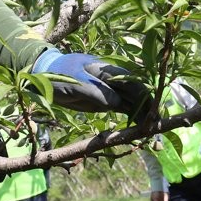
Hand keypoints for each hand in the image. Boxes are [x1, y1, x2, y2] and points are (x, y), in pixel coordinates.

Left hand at [32, 49, 152, 118]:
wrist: (43, 77)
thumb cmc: (59, 76)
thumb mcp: (76, 84)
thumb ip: (98, 93)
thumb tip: (118, 104)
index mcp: (109, 70)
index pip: (133, 82)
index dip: (145, 95)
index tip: (152, 110)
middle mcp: (114, 80)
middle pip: (137, 93)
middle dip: (148, 107)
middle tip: (157, 124)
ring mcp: (111, 91)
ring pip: (132, 103)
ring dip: (142, 115)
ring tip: (151, 130)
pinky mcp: (105, 102)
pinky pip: (122, 109)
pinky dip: (131, 118)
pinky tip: (139, 127)